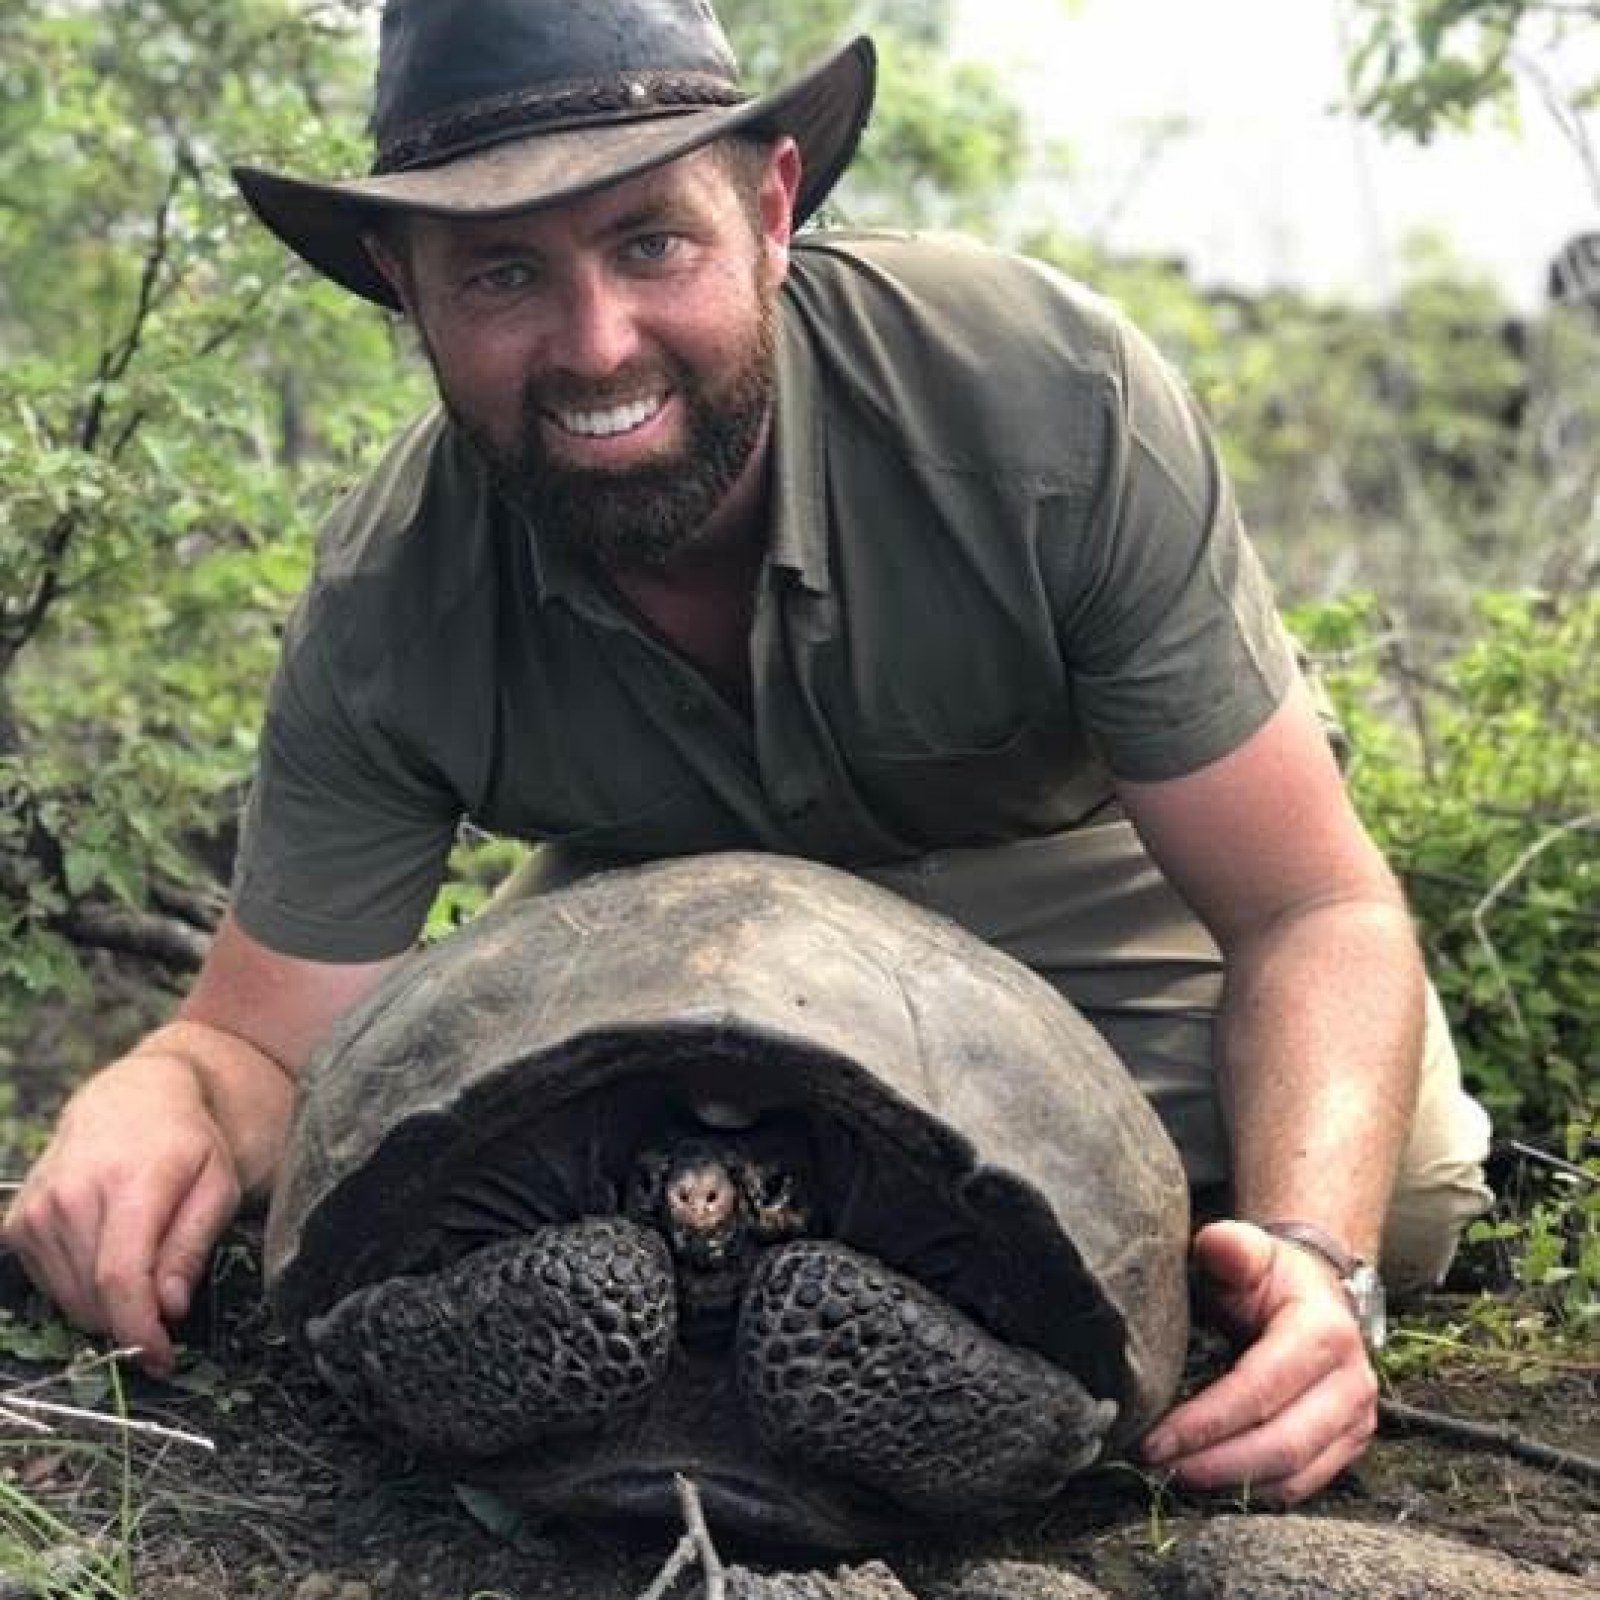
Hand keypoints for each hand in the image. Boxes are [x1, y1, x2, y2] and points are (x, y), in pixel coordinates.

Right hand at [1, 1054, 243, 1375]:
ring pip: (70, 1298)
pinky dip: (82, 1288)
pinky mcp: (18, 1223)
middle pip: (94, 1297)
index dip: (139, 1329)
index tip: (161, 1358)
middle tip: (166, 1308)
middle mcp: (72, 1195)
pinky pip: (49, 1284)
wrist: (133, 1100)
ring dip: (108, 1305)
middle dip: (132, 1319)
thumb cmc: (188, 1145)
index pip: (120, 1276)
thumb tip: (170, 1307)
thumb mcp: (217, 1185)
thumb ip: (192, 1245)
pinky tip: (108, 1255)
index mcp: (128, 1182)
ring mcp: (37, 1209)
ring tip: (143, 1267)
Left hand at [1139, 1219, 1377, 1503]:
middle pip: (1281, 1445)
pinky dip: (1252, 1492)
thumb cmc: (1268, 1274)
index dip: (1204, 1422)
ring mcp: (1356, 1421)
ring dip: (1229, 1485)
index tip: (1152, 1440)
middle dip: (1213, 1464)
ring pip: (1293, 1476)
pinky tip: (1207, 1482)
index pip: (1259, 1391)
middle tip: (1155, 1467)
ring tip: (1172, 1477)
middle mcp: (1351, 1384)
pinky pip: (1301, 1486)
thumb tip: (1215, 1244)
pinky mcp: (1348, 1446)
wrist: (1314, 1292)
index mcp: (1324, 1333)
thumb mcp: (1250, 1249)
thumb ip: (1231, 1246)